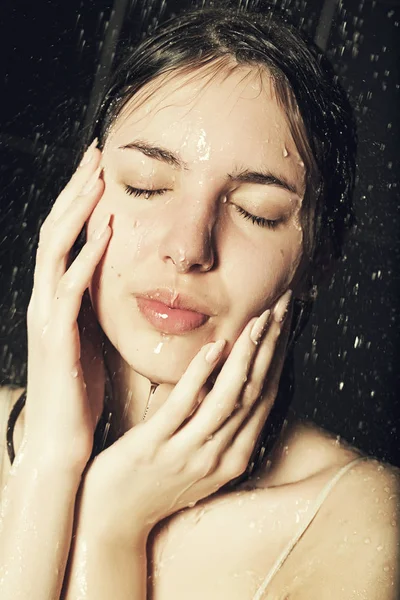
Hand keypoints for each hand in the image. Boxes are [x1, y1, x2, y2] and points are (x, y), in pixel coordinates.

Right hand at [23, 140, 110, 472]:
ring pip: (56, 249)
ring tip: (97, 177)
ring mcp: (46, 316)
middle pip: (56, 231)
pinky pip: (70, 287)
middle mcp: (45, 300)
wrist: (61, 442)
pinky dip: (87, 255)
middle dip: (76, 191)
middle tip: (96, 155)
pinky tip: (106, 230)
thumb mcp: (90, 341)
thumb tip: (112, 282)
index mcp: (56, 300)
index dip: (80, 203)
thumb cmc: (80, 393)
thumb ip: (94, 309)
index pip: (65, 239)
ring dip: (77, 211)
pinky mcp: (56, 336)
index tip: (101, 171)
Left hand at [77, 290, 291, 544]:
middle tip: (282, 307)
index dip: (278, 358)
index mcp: (233, 457)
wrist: (113, 520)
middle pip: (254, 393)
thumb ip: (218, 424)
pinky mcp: (154, 447)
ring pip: (227, 398)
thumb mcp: (199, 457)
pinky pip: (183, 406)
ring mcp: (187, 453)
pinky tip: (214, 347)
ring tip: (257, 320)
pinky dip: (202, 374)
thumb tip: (230, 377)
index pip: (266, 398)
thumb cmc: (155, 481)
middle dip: (270, 347)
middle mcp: (218, 456)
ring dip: (245, 356)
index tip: (284, 322)